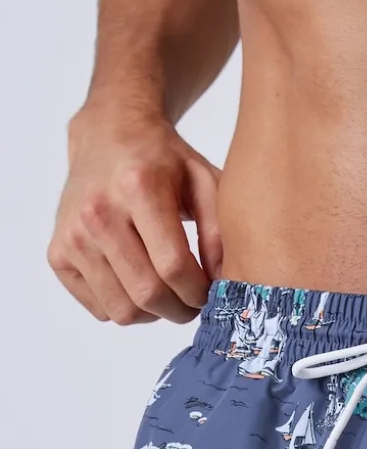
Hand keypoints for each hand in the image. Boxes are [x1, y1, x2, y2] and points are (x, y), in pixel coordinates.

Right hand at [48, 105, 222, 324]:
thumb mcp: (204, 181)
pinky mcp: (58, 253)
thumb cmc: (163, 161)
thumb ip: (219, 232)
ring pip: (123, 311)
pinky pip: (100, 309)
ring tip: (168, 292)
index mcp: (137, 186)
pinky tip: (138, 281)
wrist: (107, 134)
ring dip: (155, 314)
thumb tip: (226, 285)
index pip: (172, 266)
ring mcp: (72, 234)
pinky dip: (126, 308)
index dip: (198, 292)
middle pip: (147, 294)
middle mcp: (97, 211)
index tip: (210, 292)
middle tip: (194, 302)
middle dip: (181, 310)